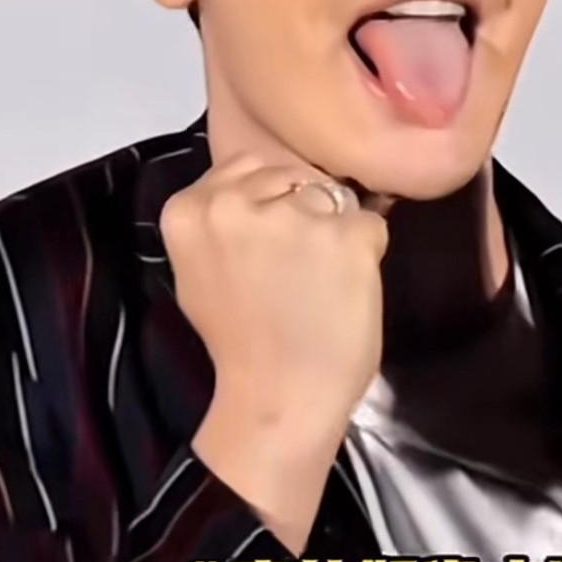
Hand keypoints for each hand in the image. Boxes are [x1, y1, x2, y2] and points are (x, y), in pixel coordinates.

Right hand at [160, 151, 390, 441]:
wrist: (278, 397)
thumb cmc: (240, 341)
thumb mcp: (197, 271)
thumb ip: (219, 221)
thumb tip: (262, 187)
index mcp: (190, 208)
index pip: (247, 165)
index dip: (269, 199)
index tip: (268, 242)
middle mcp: (234, 201)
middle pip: (291, 174)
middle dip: (302, 209)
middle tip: (296, 268)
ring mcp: (293, 215)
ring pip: (333, 196)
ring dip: (336, 231)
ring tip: (321, 281)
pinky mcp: (346, 235)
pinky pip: (371, 224)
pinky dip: (367, 253)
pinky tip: (345, 290)